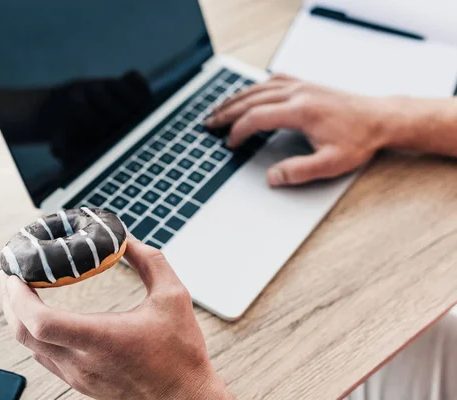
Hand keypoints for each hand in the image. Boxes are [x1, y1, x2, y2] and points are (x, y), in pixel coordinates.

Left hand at [0, 237, 231, 399]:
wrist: (185, 398)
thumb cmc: (180, 352)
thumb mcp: (173, 296)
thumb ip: (149, 262)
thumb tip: (126, 239)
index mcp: (101, 339)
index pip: (41, 323)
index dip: (19, 297)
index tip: (14, 274)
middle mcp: (82, 362)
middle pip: (24, 333)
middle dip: (9, 300)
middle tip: (11, 273)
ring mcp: (78, 376)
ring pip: (30, 347)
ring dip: (19, 316)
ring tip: (21, 290)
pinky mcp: (81, 382)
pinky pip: (44, 357)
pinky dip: (35, 333)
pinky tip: (43, 316)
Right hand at [205, 74, 399, 186]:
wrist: (381, 118)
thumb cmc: (359, 140)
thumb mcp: (331, 164)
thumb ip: (299, 172)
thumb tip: (272, 178)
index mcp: (300, 111)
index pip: (256, 117)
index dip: (238, 131)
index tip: (230, 144)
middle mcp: (298, 93)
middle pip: (251, 99)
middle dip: (226, 112)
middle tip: (209, 123)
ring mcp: (301, 85)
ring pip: (258, 88)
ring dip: (235, 98)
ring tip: (218, 109)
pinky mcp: (306, 84)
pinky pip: (273, 81)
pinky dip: (254, 88)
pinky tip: (248, 94)